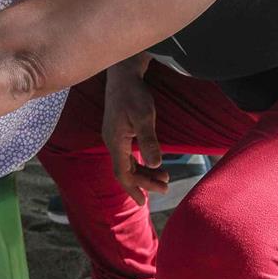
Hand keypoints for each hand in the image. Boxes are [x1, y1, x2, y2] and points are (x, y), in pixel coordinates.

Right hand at [102, 61, 167, 203]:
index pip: (123, 173)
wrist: (123, 75)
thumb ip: (149, 141)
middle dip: (144, 182)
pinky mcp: (119, 131)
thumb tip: (156, 164)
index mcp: (116, 142)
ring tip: (164, 178)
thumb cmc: (133, 95)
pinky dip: (141, 163)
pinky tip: (153, 164)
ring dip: (144, 173)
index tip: (144, 203)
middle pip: (126, 170)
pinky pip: (128, 154)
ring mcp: (115, 137)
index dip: (134, 188)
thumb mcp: (145, 117)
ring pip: (128, 163)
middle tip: (165, 189)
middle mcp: (112, 142)